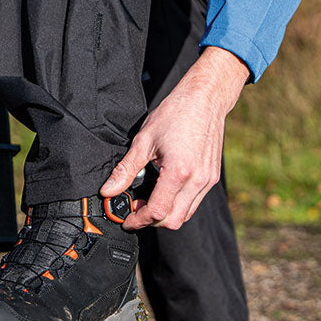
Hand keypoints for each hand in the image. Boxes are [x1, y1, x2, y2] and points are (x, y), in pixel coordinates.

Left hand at [100, 47, 250, 229]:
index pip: (157, 212)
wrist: (206, 98)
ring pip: (185, 215)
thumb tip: (108, 191)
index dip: (138, 220)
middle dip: (151, 221)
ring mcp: (207, 180)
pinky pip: (194, 202)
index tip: (127, 220)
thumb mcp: (144, 140)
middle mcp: (197, 180)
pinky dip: (178, 204)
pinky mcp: (211, 177)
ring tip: (148, 200)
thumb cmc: (176, 113)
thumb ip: (125, 170)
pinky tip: (165, 190)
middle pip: (173, 221)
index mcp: (178, 172)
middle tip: (135, 211)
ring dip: (166, 215)